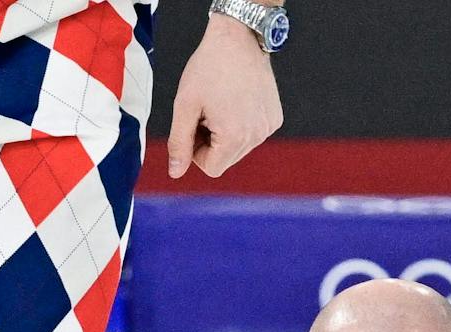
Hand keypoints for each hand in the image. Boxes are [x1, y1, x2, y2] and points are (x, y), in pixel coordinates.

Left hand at [166, 13, 282, 178]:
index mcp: (234, 137)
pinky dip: (242, 124)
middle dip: (212, 143)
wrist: (238, 38)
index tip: (194, 124)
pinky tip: (237, 100)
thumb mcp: (185, 105)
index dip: (196, 151)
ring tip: (222, 104)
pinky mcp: (275, 118)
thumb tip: (175, 173)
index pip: (211, 168)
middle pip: (226, 160)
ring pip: (239, 148)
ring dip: (226, 134)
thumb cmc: (208, 68)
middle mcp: (256, 137)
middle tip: (206, 111)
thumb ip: (179, 142)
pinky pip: (253, 134)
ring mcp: (268, 128)